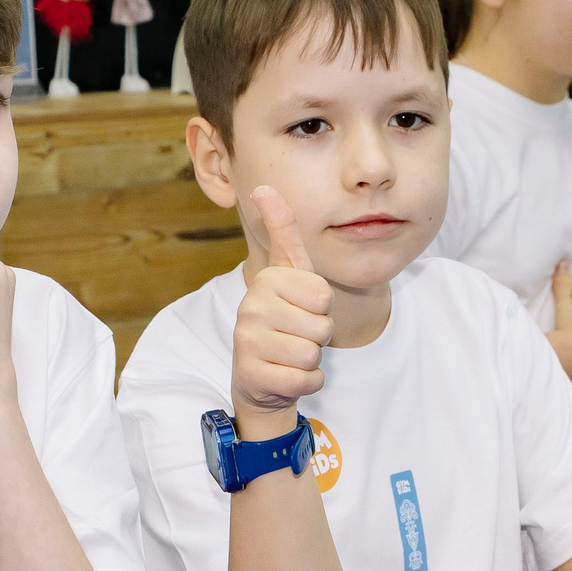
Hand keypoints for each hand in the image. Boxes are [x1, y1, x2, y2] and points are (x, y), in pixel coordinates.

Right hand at [231, 187, 330, 427]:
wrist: (260, 378)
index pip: (323, 295)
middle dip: (317, 337)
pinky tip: (285, 376)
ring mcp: (248, 341)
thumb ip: (283, 232)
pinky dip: (305, 383)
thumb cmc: (283, 320)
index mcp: (267, 280)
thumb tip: (264, 187)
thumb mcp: (287, 274)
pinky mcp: (253, 375)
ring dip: (309, 361)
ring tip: (288, 355)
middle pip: (320, 326)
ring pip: (312, 354)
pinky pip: (305, 380)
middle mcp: (252, 306)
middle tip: (294, 336)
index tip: (300, 309)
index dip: (320, 308)